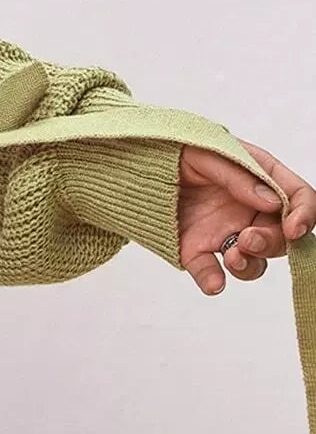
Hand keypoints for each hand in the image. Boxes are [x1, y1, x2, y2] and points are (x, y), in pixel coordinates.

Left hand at [178, 138, 315, 295]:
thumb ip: (238, 175)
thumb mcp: (206, 151)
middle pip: (281, 237)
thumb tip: (270, 202)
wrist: (134, 163)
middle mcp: (247, 210)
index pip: (298, 197)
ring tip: (231, 256)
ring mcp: (223, 232)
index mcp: (259, 178)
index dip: (305, 214)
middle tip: (248, 239)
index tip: (293, 229)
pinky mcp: (195, 250)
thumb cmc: (175, 149)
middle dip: (271, 243)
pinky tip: (214, 283)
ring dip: (249, 265)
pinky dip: (214, 281)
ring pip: (253, 262)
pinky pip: (209, 272)